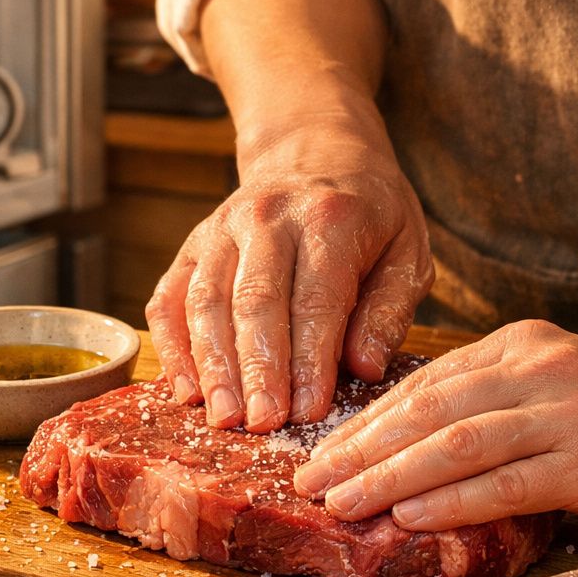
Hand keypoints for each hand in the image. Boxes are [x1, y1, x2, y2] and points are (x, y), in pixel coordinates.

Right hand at [146, 121, 432, 431]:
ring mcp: (221, 229)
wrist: (317, 152)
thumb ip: (388, 310)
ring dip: (212, 365)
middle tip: (262, 424)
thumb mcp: (407, 252)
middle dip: (257, 370)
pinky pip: (170, 298)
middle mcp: (268, 217)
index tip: (309, 412)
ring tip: (223, 418)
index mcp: (330, 218)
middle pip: (254, 301)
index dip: (310, 360)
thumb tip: (362, 368)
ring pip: (205, 301)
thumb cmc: (371, 216)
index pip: (316, 300)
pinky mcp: (193, 245)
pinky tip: (186, 391)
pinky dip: (172, 346)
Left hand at [291, 319, 577, 530]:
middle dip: (361, 449)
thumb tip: (403, 445)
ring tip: (342, 503)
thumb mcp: (556, 391)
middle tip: (310, 482)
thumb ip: (491, 405)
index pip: (425, 384)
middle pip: (429, 409)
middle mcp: (542, 367)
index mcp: (522, 345)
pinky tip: (409, 515)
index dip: (366, 421)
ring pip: (457, 442)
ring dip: (389, 475)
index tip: (319, 452)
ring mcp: (570, 410)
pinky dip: (451, 500)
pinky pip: (506, 482)